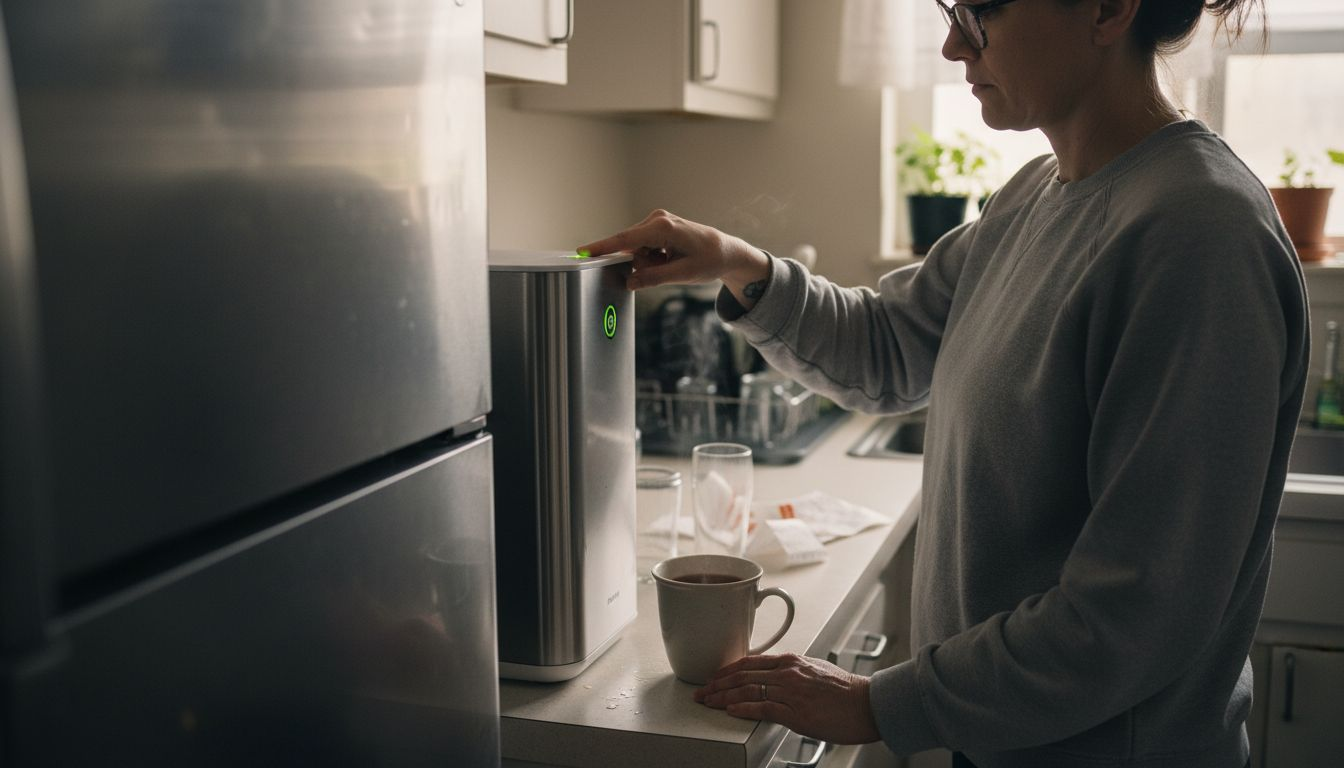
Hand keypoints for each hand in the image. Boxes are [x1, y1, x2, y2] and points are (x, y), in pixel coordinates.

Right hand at [577, 209, 770, 308]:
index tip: (582, 252)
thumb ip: (653, 278)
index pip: (624, 239)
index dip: (602, 247)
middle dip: (643, 264)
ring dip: (649, 262)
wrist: (726, 252)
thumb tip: (629, 282)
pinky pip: (643, 247)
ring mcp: (657, 221)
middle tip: (667, 268)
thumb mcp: (682, 274)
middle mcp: (657, 219)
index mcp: (663, 227)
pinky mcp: (657, 226)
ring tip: (672, 263)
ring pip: (636, 250)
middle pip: (630, 248)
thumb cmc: (710, 260)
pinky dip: (653, 258)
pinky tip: (670, 258)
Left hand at [693, 653, 881, 744]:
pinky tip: (730, 711)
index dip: (727, 670)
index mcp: (792, 661)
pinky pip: (762, 708)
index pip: (749, 662)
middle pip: (742, 676)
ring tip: (707, 703)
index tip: (713, 678)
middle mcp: (788, 672)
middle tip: (701, 693)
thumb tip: (779, 678)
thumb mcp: (816, 672)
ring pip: (747, 691)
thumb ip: (794, 673)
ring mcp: (790, 691)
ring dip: (722, 697)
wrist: (867, 704)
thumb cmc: (846, 692)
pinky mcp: (796, 712)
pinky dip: (742, 709)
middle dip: (717, 685)